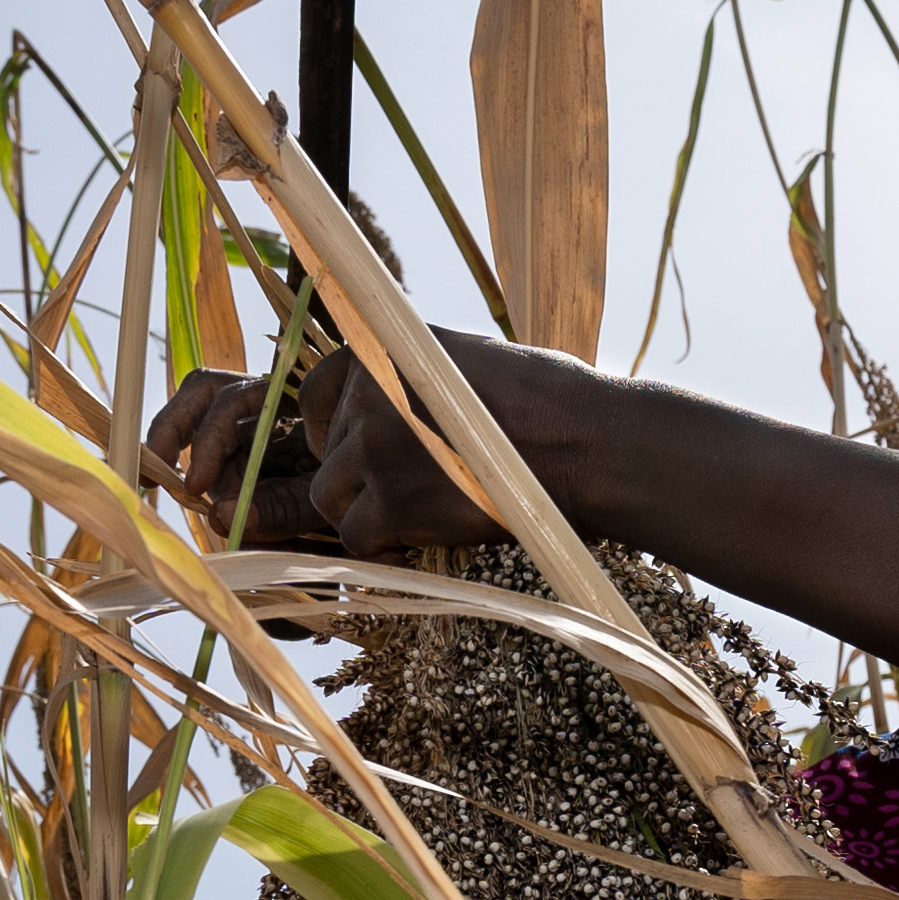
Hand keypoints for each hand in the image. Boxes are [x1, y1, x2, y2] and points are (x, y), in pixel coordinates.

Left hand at [144, 330, 576, 555]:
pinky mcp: (392, 503)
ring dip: (361, 511)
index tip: (358, 445)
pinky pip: (355, 537)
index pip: (315, 391)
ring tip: (410, 516)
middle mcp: (368, 393)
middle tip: (409, 487)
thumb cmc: (544, 399)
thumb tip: (379, 398)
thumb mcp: (462, 358)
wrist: (583, 442)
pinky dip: (379, 549)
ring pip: (329, 497)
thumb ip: (409, 374)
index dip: (331, 425)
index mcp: (382, 349)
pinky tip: (415, 542)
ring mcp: (374, 448)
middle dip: (358, 473)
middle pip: (325, 451)